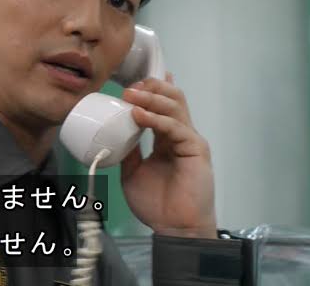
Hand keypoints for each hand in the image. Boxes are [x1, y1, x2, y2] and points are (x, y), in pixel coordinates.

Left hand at [119, 72, 216, 238]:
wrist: (173, 228)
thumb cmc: (157, 204)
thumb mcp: (132, 172)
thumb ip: (128, 151)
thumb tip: (114, 134)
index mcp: (167, 139)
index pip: (162, 107)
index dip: (152, 91)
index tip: (133, 81)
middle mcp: (180, 136)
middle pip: (171, 99)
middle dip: (150, 88)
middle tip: (129, 87)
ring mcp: (189, 141)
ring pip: (175, 107)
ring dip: (151, 98)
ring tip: (131, 95)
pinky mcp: (196, 150)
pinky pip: (175, 127)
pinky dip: (156, 119)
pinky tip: (139, 116)